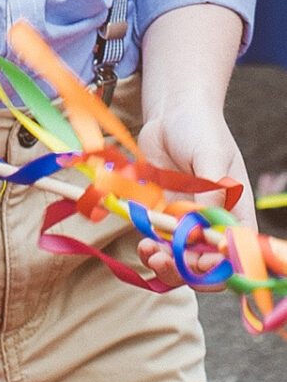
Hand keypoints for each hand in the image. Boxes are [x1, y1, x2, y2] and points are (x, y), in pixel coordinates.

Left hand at [135, 99, 250, 284]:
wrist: (170, 111)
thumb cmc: (201, 129)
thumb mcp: (211, 157)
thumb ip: (212, 192)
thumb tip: (209, 229)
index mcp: (236, 215)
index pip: (235, 255)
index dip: (220, 267)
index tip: (200, 262)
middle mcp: (213, 225)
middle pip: (206, 264)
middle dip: (187, 270)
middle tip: (166, 260)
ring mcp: (186, 222)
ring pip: (180, 260)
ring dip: (167, 265)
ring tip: (151, 253)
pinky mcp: (162, 215)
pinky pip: (158, 242)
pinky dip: (151, 249)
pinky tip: (144, 243)